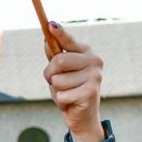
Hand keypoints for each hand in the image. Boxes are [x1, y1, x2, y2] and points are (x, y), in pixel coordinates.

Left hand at [41, 24, 104, 141]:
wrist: (83, 116)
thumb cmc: (71, 90)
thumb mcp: (61, 72)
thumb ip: (55, 56)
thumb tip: (46, 40)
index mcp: (86, 53)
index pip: (69, 41)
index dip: (59, 33)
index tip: (50, 24)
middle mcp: (94, 61)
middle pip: (59, 60)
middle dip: (49, 74)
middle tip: (54, 82)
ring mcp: (94, 76)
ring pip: (58, 80)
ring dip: (56, 90)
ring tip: (66, 93)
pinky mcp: (90, 92)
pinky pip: (62, 95)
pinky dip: (61, 101)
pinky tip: (71, 102)